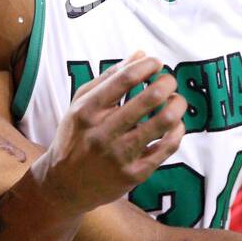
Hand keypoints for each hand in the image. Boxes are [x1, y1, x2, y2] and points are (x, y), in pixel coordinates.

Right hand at [35, 52, 185, 212]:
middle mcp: (103, 132)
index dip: (147, 65)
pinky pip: (167, 147)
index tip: (156, 62)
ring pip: (163, 122)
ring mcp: (120, 155)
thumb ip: (108, 78)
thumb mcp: (80, 104)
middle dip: (167, 83)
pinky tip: (175, 124)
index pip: (125, 79)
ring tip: (176, 101)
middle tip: (169, 81)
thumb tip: (139, 54)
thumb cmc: (74, 138)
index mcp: (88, 111)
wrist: (64, 186)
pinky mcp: (135, 174)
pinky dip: (177, 131)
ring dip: (177, 105)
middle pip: (149, 98)